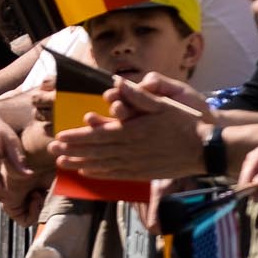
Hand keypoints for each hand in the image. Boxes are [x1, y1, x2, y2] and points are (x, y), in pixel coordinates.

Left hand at [53, 76, 206, 179]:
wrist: (205, 148)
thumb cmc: (185, 122)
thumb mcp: (163, 104)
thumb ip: (138, 95)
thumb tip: (119, 82)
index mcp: (132, 131)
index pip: (97, 135)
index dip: (76, 137)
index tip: (60, 137)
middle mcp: (130, 150)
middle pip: (94, 152)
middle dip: (71, 151)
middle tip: (52, 150)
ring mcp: (136, 164)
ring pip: (101, 165)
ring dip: (80, 164)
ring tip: (62, 164)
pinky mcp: (142, 173)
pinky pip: (115, 175)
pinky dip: (99, 174)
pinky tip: (87, 173)